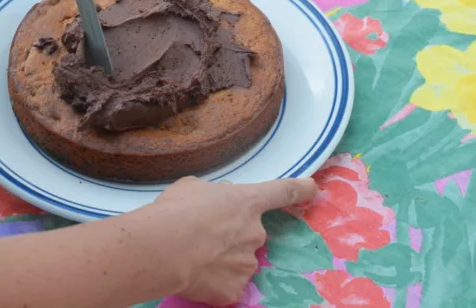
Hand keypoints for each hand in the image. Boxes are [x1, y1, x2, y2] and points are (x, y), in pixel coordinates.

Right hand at [150, 176, 316, 305]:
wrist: (163, 248)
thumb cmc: (175, 210)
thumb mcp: (193, 188)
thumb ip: (213, 195)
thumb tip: (218, 202)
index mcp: (247, 203)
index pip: (282, 191)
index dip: (300, 188)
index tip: (312, 187)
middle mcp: (255, 233)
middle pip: (249, 233)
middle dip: (230, 235)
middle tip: (201, 235)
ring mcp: (248, 264)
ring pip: (238, 261)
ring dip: (222, 258)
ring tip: (193, 256)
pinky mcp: (234, 290)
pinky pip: (226, 284)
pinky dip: (213, 281)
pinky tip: (194, 274)